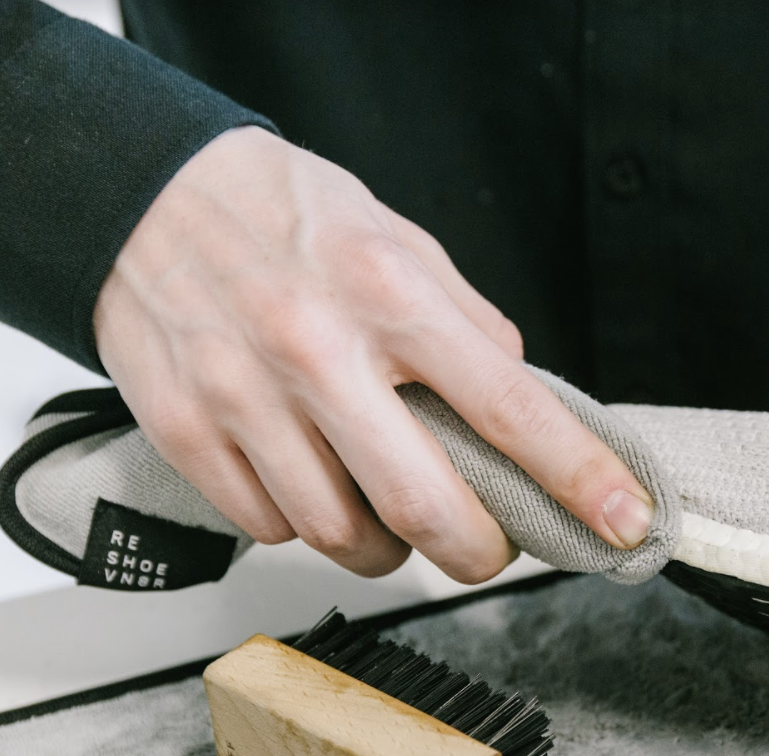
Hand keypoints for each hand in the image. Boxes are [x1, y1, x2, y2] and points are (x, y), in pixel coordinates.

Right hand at [93, 126, 653, 582]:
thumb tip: (524, 400)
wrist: (142, 190)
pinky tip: (313, 479)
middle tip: (490, 545)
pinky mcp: (188, 432)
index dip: (580, 477)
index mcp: (391, 296)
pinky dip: (307, 524)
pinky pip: (270, 528)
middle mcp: (319, 350)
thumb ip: (468, 325)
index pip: (510, 408)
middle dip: (480, 552)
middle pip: (426, 508)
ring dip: (388, 544)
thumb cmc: (283, 216)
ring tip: (389, 501)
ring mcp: (246, 398)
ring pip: (343, 536)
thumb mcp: (398, 239)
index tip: (625, 520)